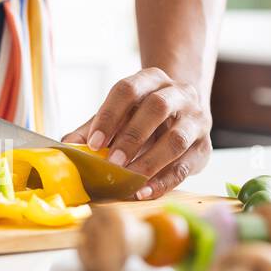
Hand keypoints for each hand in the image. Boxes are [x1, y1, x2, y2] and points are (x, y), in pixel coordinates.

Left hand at [62, 67, 211, 199]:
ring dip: (150, 162)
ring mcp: (196, 119)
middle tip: (112, 162)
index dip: (109, 115)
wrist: (183, 113)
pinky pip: (185, 166)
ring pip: (176, 138)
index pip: (128, 89)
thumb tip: (66, 146)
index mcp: (151, 79)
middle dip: (132, 136)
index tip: (93, 143)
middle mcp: (179, 93)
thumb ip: (93, 127)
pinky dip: (163, 181)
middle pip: (157, 108)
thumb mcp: (119, 114)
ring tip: (128, 180)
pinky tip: (145, 191)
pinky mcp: (205, 146)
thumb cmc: (143, 115)